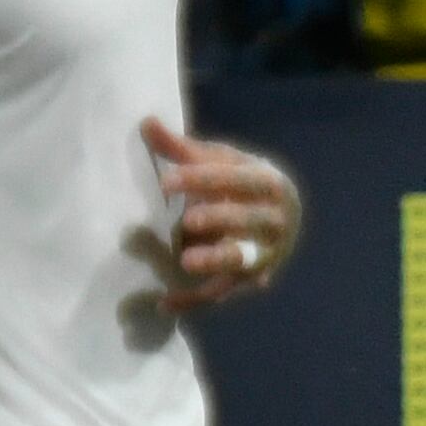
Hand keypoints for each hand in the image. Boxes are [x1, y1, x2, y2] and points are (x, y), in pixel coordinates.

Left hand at [149, 116, 304, 306]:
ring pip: (244, 259)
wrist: (280, 218)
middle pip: (251, 221)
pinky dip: (195, 299)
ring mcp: (265, 253)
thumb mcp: (220, 162)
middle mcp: (275, 221)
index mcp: (270, 184)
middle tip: (189, 221)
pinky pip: (222, 291)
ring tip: (187, 260)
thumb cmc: (241, 184)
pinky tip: (164, 302)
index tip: (167, 182)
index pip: (241, 180)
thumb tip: (146, 123)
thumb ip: (183, 149)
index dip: (205, 180)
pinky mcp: (249, 279)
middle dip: (221, 219)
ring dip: (219, 260)